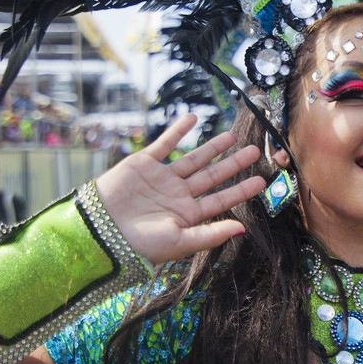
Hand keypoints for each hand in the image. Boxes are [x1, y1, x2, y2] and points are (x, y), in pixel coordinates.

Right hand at [94, 115, 264, 264]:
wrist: (100, 231)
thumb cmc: (138, 244)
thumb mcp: (179, 241)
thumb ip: (210, 234)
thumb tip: (242, 229)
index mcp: (187, 215)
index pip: (221, 200)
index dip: (241, 190)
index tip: (262, 181)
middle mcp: (178, 195)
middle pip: (212, 176)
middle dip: (233, 164)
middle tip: (254, 152)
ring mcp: (162, 178)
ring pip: (193, 159)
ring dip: (212, 148)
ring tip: (231, 137)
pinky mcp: (144, 164)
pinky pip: (165, 144)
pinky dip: (178, 131)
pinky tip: (192, 118)